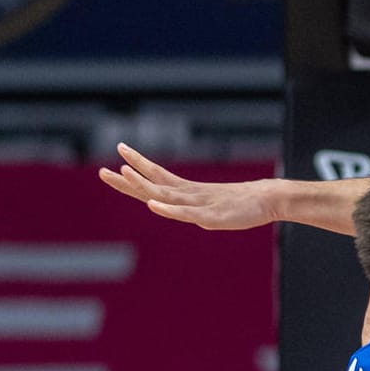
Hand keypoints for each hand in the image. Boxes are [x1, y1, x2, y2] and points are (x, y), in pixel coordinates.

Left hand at [98, 142, 272, 229]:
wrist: (267, 199)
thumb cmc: (241, 203)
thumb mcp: (211, 206)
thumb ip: (194, 205)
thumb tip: (185, 205)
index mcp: (187, 190)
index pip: (156, 176)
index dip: (137, 166)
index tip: (118, 154)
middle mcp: (188, 194)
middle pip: (153, 183)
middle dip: (128, 177)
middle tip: (101, 171)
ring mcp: (198, 204)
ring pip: (165, 194)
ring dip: (143, 184)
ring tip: (122, 173)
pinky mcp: (209, 216)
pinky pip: (184, 212)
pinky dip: (167, 208)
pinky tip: (152, 205)